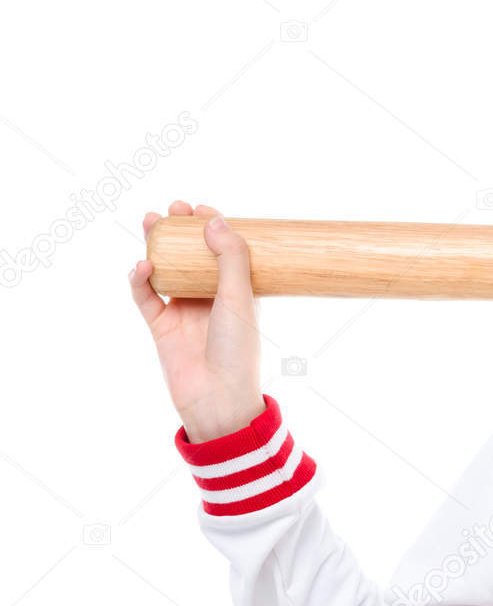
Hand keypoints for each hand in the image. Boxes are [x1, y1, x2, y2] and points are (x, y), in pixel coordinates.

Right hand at [130, 201, 265, 441]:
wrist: (217, 397)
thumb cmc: (237, 350)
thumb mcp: (239, 299)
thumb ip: (230, 259)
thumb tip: (214, 220)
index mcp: (237, 291)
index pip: (223, 251)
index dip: (213, 228)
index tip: (203, 208)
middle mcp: (210, 297)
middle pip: (191, 255)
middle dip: (180, 230)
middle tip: (174, 208)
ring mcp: (183, 310)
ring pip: (165, 269)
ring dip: (156, 245)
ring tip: (151, 220)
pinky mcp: (160, 325)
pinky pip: (145, 296)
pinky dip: (140, 279)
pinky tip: (142, 264)